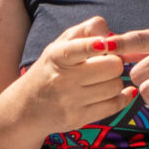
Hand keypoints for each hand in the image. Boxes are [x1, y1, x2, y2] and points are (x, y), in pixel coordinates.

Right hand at [13, 15, 137, 134]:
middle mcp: (62, 79)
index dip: (94, 45)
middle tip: (106, 64)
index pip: (77, 48)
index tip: (104, 44)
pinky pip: (114, 105)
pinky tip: (121, 92)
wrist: (25, 108)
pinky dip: (122, 97)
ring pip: (115, 86)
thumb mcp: (61, 45)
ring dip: (115, 81)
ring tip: (104, 79)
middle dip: (114, 63)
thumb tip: (108, 31)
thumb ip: (86, 30)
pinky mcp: (78, 118)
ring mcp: (70, 101)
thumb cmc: (52, 69)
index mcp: (56, 56)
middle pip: (112, 66)